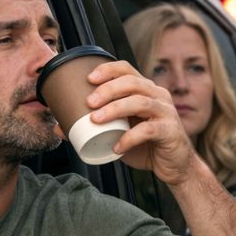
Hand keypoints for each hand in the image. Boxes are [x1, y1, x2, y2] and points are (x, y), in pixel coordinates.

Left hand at [85, 61, 194, 185]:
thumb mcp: (118, 134)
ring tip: (96, 119)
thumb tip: (59, 127)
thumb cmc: (145, 146)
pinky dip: (129, 138)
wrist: (175, 166)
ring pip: (140, 101)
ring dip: (115, 109)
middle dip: (108, 89)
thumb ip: (94, 128)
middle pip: (132, 82)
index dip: (108, 70)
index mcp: (146, 90)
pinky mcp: (170, 131)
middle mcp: (158, 96)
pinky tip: (116, 146)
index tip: (88, 78)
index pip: (127, 69)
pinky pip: (148, 130)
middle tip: (88, 102)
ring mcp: (165, 112)